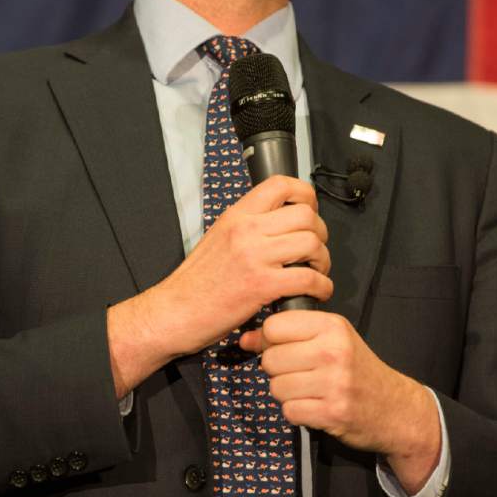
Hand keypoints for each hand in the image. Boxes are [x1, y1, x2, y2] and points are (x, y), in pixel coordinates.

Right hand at [106, 176, 332, 394]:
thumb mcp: (219, 237)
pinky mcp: (261, 286)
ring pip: (311, 243)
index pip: (281, 184)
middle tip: (314, 250)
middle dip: (320, 234)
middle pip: (305, 214)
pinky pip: (308, 278)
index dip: (306, 195)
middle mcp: (246, 229)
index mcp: (236, 214)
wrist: (173, 311)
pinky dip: (321, 287)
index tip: (310, 210)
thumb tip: (279, 222)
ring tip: (315, 272)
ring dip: (322, 261)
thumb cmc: (195, 282)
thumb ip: (248, 226)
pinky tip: (315, 292)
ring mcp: (254, 256)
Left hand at [240, 311, 440, 494]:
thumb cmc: (357, 369)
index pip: (274, 326)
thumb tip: (245, 339)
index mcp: (332, 326)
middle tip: (299, 374)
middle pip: (270, 359)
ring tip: (308, 390)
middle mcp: (333, 351)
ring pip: (276, 387)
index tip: (282, 348)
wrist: (395, 407)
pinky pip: (289, 411)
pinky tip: (314, 407)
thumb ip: (290, 334)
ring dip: (286, 394)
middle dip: (277, 371)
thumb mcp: (331, 339)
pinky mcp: (332, 413)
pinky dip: (297, 413)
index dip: (270, 340)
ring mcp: (334, 383)